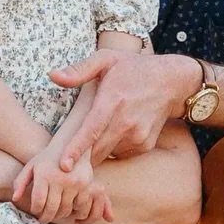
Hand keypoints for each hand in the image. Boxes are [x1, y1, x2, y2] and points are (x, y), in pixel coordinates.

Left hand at [12, 145, 113, 223]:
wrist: (71, 144)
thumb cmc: (46, 159)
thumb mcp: (31, 167)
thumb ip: (20, 182)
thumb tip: (14, 199)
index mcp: (44, 175)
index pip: (38, 202)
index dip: (36, 211)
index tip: (35, 213)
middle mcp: (59, 179)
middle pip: (52, 209)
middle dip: (46, 217)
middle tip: (44, 220)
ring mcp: (74, 182)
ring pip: (66, 209)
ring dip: (59, 215)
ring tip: (54, 213)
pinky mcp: (86, 184)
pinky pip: (79, 205)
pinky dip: (73, 209)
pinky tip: (68, 206)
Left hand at [49, 50, 200, 168]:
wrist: (171, 81)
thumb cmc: (133, 68)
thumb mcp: (106, 59)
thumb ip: (79, 70)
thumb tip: (52, 75)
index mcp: (112, 101)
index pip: (91, 130)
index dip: (76, 149)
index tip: (63, 165)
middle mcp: (126, 122)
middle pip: (96, 150)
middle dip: (80, 156)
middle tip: (67, 156)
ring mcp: (137, 135)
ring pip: (107, 153)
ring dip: (97, 150)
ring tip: (94, 137)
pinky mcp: (145, 145)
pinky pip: (120, 153)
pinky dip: (113, 148)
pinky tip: (116, 131)